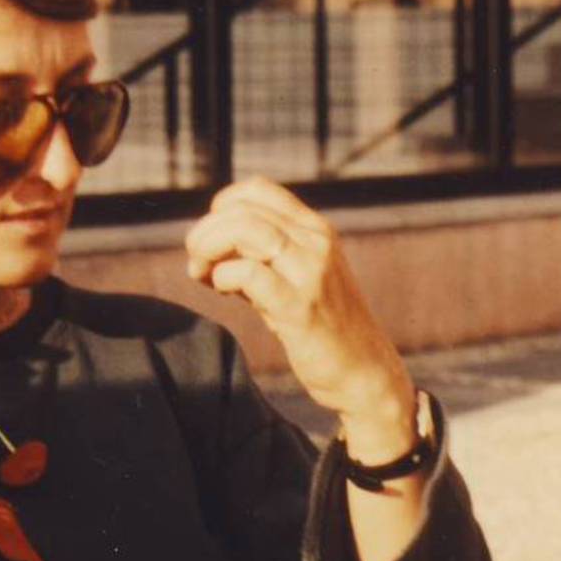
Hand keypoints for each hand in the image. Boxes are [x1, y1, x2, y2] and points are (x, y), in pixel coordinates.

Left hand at [185, 179, 414, 447]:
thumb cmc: (321, 327)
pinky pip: (248, 273)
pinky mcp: (300, 306)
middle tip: (197, 262)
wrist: (363, 371)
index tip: (213, 238)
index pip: (258, 189)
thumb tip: (205, 246)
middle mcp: (316, 242)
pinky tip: (225, 292)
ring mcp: (311, 272)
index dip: (223, 207)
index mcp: (316, 229)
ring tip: (202, 274)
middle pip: (243, 210)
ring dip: (209, 248)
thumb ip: (259, 257)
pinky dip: (223, 278)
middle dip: (206, 232)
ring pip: (244, 230)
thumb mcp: (295, 278)